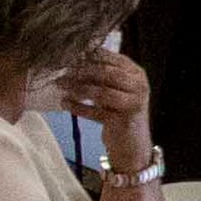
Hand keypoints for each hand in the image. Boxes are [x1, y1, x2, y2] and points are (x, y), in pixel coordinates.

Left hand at [58, 46, 154, 168]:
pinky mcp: (123, 121)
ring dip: (78, 88)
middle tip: (62, 71)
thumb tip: (74, 58)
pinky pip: (97, 112)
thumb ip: (100, 74)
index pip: (112, 59)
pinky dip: (79, 107)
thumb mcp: (113, 88)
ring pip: (102, 92)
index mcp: (137, 73)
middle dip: (82, 71)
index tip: (69, 55)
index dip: (90, 56)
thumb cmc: (119, 112)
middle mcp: (139, 86)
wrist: (131, 144)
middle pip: (108, 73)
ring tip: (60, 85)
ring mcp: (133, 104)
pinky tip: (65, 103)